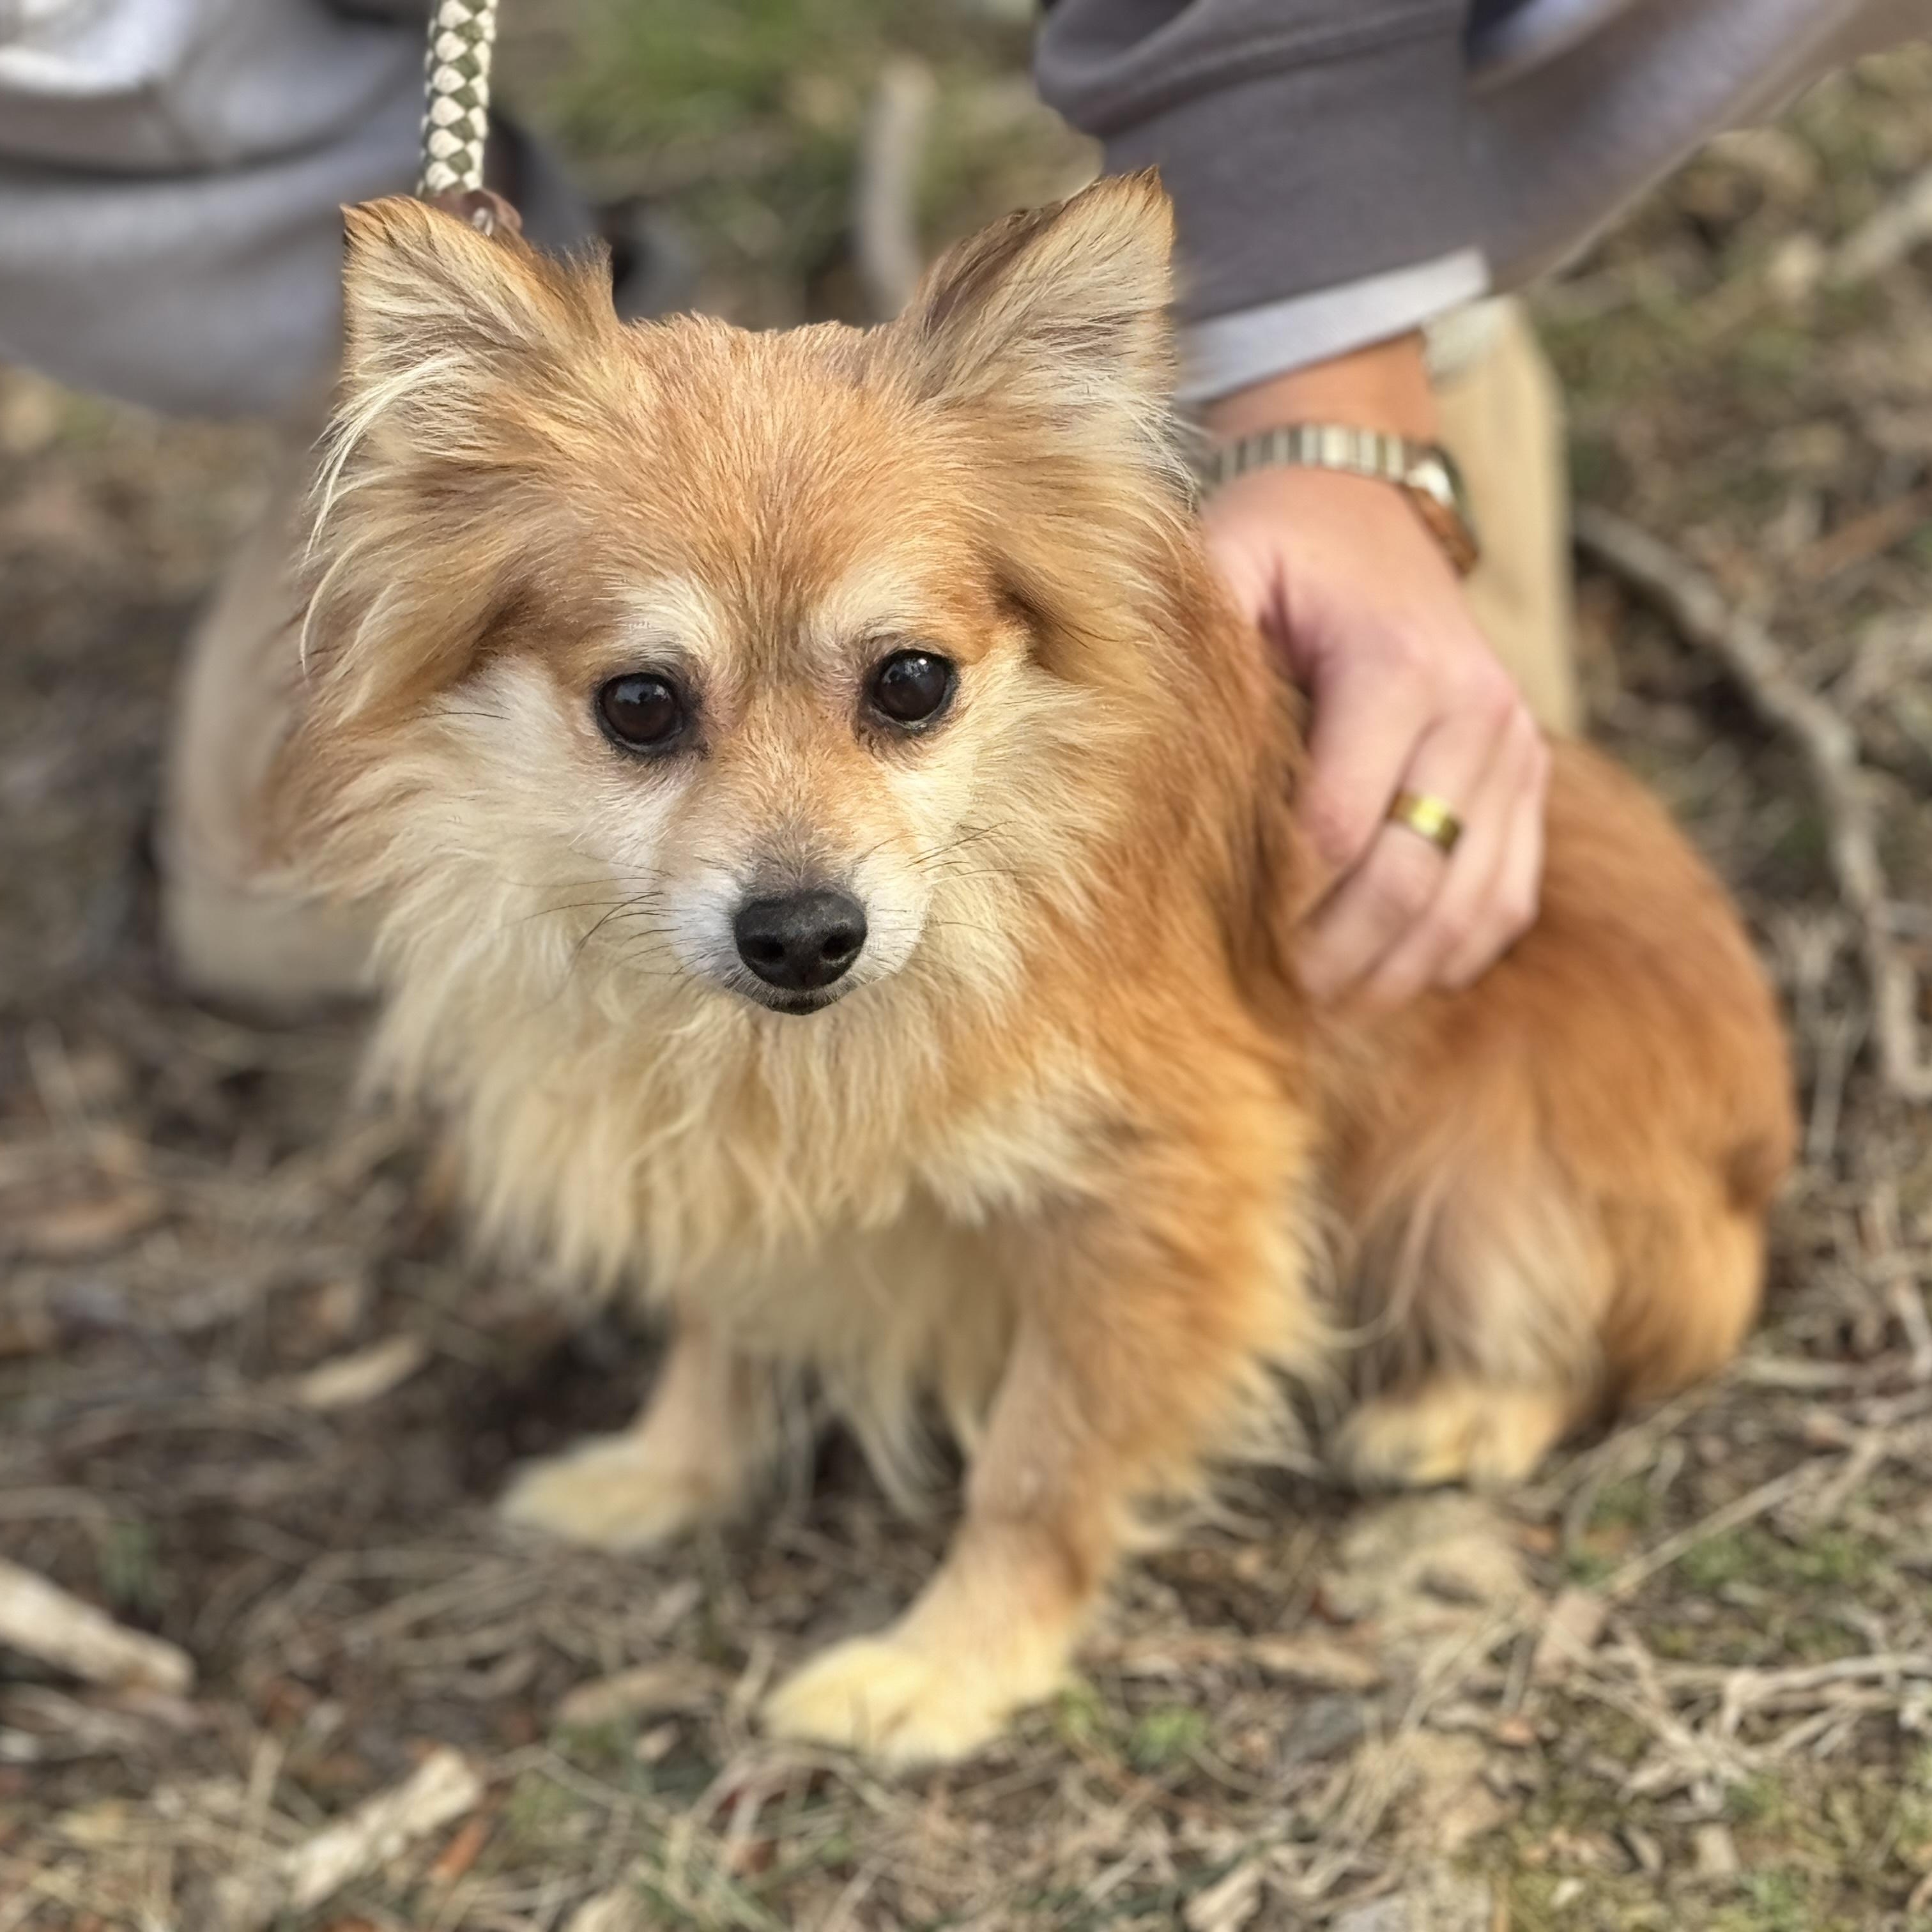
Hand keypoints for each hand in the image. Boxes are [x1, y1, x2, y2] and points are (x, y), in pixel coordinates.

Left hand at [1201, 337, 1547, 1008]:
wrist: (1365, 506)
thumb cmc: (1276, 545)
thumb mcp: (1222, 564)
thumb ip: (1198, 651)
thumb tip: (1152, 761)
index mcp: (1398, 663)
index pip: (1339, 826)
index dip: (1281, 901)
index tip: (1224, 941)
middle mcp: (1477, 708)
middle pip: (1409, 878)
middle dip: (1338, 954)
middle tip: (1275, 997)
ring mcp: (1515, 746)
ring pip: (1470, 904)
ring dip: (1398, 969)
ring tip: (1327, 1005)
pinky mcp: (1530, 775)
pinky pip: (1508, 894)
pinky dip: (1453, 950)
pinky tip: (1390, 976)